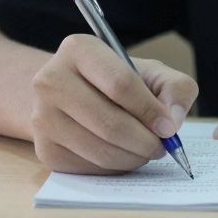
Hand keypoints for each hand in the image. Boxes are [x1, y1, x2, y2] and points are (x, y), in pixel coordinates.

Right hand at [30, 34, 198, 174]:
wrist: (68, 94)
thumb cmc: (114, 81)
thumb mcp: (149, 71)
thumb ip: (175, 88)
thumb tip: (174, 120)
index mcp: (78, 49)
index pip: (120, 84)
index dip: (150, 110)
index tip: (169, 128)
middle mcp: (51, 80)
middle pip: (110, 123)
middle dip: (146, 141)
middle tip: (162, 147)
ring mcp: (42, 117)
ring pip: (101, 150)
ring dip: (134, 157)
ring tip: (146, 150)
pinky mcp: (44, 149)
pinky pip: (89, 168)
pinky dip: (115, 168)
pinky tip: (123, 155)